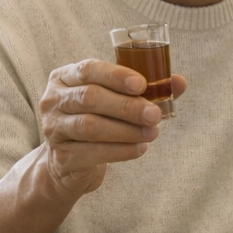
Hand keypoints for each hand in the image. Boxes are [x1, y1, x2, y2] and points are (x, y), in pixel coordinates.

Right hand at [36, 59, 188, 194]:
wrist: (69, 163)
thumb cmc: (98, 121)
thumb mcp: (115, 101)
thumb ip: (145, 91)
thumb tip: (179, 82)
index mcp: (65, 77)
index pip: (89, 69)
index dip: (116, 76)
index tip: (142, 85)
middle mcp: (53, 100)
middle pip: (90, 98)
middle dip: (127, 106)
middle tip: (154, 115)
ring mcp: (53, 128)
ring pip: (90, 126)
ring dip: (126, 130)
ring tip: (152, 133)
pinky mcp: (60, 156)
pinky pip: (92, 152)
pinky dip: (120, 151)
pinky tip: (140, 149)